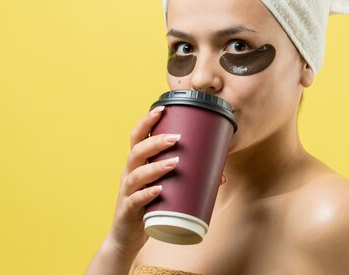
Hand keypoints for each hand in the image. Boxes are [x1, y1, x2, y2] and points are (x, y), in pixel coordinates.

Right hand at [107, 106, 179, 257]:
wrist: (128, 239)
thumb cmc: (150, 208)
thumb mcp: (165, 188)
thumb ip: (186, 178)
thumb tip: (221, 174)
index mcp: (137, 164)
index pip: (137, 137)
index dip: (146, 122)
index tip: (161, 108)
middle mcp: (129, 174)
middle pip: (136, 152)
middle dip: (155, 142)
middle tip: (177, 138)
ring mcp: (127, 192)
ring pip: (136, 174)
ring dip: (155, 167)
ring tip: (175, 162)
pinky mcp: (128, 211)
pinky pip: (134, 200)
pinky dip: (146, 194)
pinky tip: (158, 190)